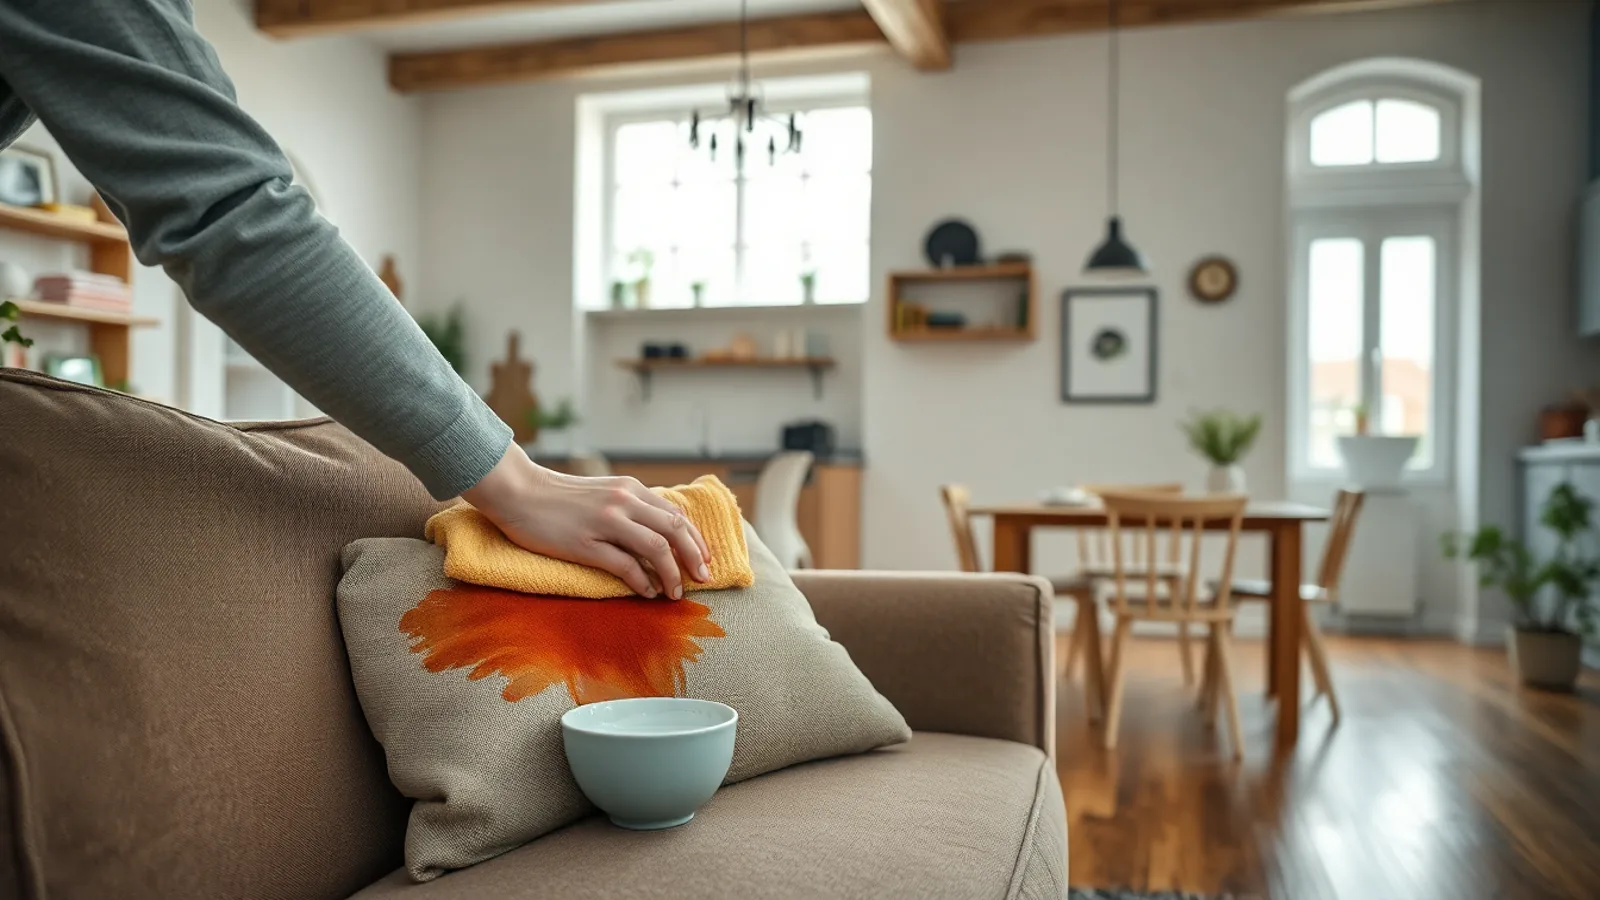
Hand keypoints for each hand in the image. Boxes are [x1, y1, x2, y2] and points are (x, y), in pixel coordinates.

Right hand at [461, 443, 711, 598]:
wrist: (519, 492)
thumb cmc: (560, 497)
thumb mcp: (604, 492)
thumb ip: (631, 506)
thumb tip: (659, 532)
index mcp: (630, 489)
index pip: (676, 516)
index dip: (696, 540)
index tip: (705, 560)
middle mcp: (624, 502)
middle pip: (675, 531)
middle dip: (695, 558)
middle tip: (704, 579)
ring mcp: (605, 522)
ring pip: (656, 549)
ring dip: (672, 575)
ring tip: (675, 593)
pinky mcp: (585, 543)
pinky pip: (626, 566)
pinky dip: (643, 582)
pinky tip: (647, 593)